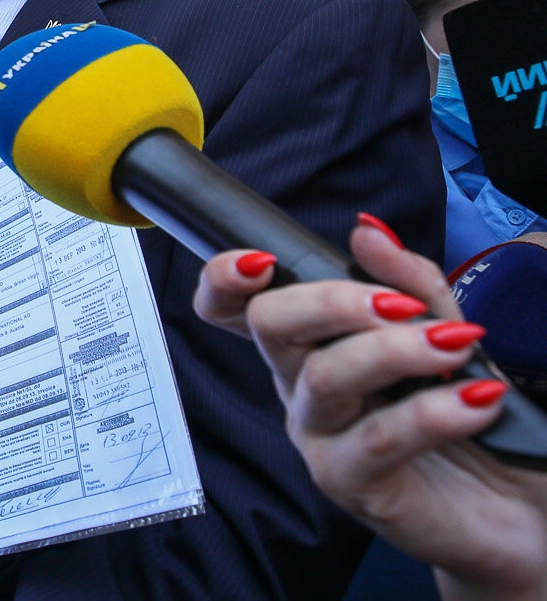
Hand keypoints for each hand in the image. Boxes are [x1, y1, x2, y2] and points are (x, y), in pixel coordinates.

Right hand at [196, 220, 546, 599]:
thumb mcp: (449, 332)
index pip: (236, 307)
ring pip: (324, 376)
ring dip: (394, 351)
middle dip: (330, 302)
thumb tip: (368, 233)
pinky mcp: (350, 484)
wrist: (517, 509)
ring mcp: (319, 437)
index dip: (225, 279)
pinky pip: (378, 437)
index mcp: (310, 346)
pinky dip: (434, 411)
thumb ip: (412, 283)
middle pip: (270, 326)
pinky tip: (478, 399)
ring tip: (455, 347)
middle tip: (401, 305)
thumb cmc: (471, 415)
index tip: (261, 261)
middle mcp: (301, 387)